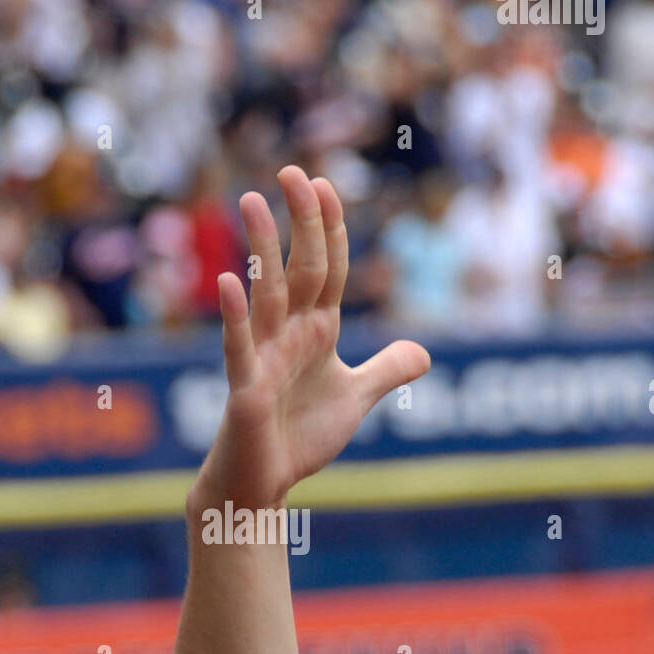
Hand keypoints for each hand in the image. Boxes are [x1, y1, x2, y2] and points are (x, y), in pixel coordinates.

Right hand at [191, 165, 429, 512]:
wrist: (262, 482)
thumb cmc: (299, 436)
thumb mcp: (355, 399)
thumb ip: (385, 371)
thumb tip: (424, 352)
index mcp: (317, 331)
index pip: (329, 269)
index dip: (331, 229)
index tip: (326, 184)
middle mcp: (288, 334)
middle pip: (299, 268)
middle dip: (299, 222)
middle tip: (292, 171)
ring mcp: (263, 357)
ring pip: (266, 294)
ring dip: (260, 249)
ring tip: (251, 201)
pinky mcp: (245, 388)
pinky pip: (239, 347)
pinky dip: (235, 317)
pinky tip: (230, 284)